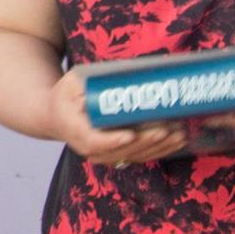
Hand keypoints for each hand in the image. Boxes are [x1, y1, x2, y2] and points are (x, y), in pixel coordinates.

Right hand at [48, 69, 184, 165]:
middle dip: (145, 142)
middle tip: (166, 129)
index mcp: (75, 130)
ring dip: (158, 148)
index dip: (113, 140)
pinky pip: (139, 157)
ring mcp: (104, 155)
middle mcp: (89, 148)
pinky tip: (176, 143)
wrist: (56, 117)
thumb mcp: (69, 84)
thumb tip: (115, 76)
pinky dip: (159, 152)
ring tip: (178, 135)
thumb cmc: (65, 97)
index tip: (130, 134)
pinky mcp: (116, 155)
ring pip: (133, 156)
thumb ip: (83, 83)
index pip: (94, 141)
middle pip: (120, 151)